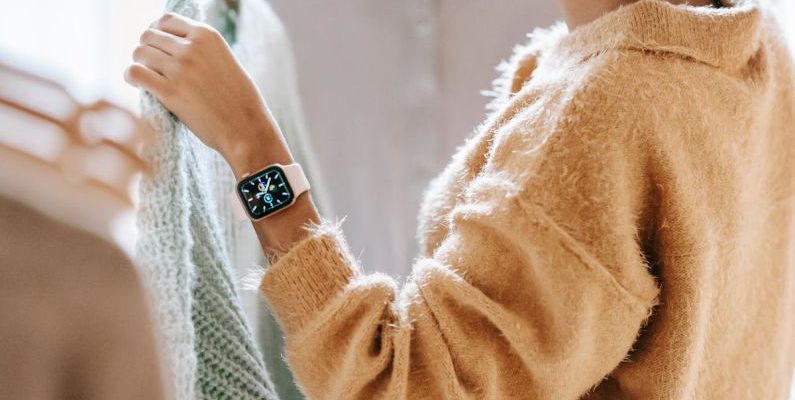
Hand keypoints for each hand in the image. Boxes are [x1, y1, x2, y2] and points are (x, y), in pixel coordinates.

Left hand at [124, 12, 276, 163]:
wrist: (247, 128)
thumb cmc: (239, 100)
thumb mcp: (225, 61)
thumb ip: (202, 49)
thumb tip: (173, 45)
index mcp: (208, 36)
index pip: (166, 20)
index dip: (157, 32)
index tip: (157, 46)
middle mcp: (192, 47)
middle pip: (148, 35)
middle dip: (146, 50)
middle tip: (151, 66)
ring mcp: (180, 69)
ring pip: (139, 53)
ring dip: (139, 64)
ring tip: (146, 77)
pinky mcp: (170, 92)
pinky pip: (135, 73)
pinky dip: (131, 77)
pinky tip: (137, 84)